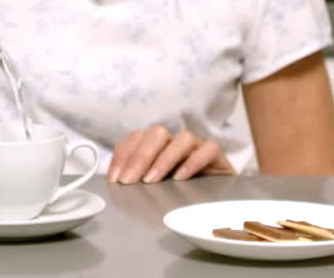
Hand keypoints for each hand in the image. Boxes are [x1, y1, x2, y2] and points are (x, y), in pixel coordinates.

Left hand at [107, 126, 232, 183]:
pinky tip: (180, 178)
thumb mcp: (155, 187)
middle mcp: (176, 142)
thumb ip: (138, 181)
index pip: (137, 137)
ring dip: (164, 159)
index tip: (115, 178)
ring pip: (183, 138)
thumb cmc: (180, 192)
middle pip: (156, 133)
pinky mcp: (218, 157)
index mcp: (158, 145)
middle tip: (128, 181)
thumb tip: (117, 185)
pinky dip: (193, 162)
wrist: (218, 200)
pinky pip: (209, 149)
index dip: (123, 155)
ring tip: (151, 181)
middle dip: (139, 156)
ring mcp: (197, 147)